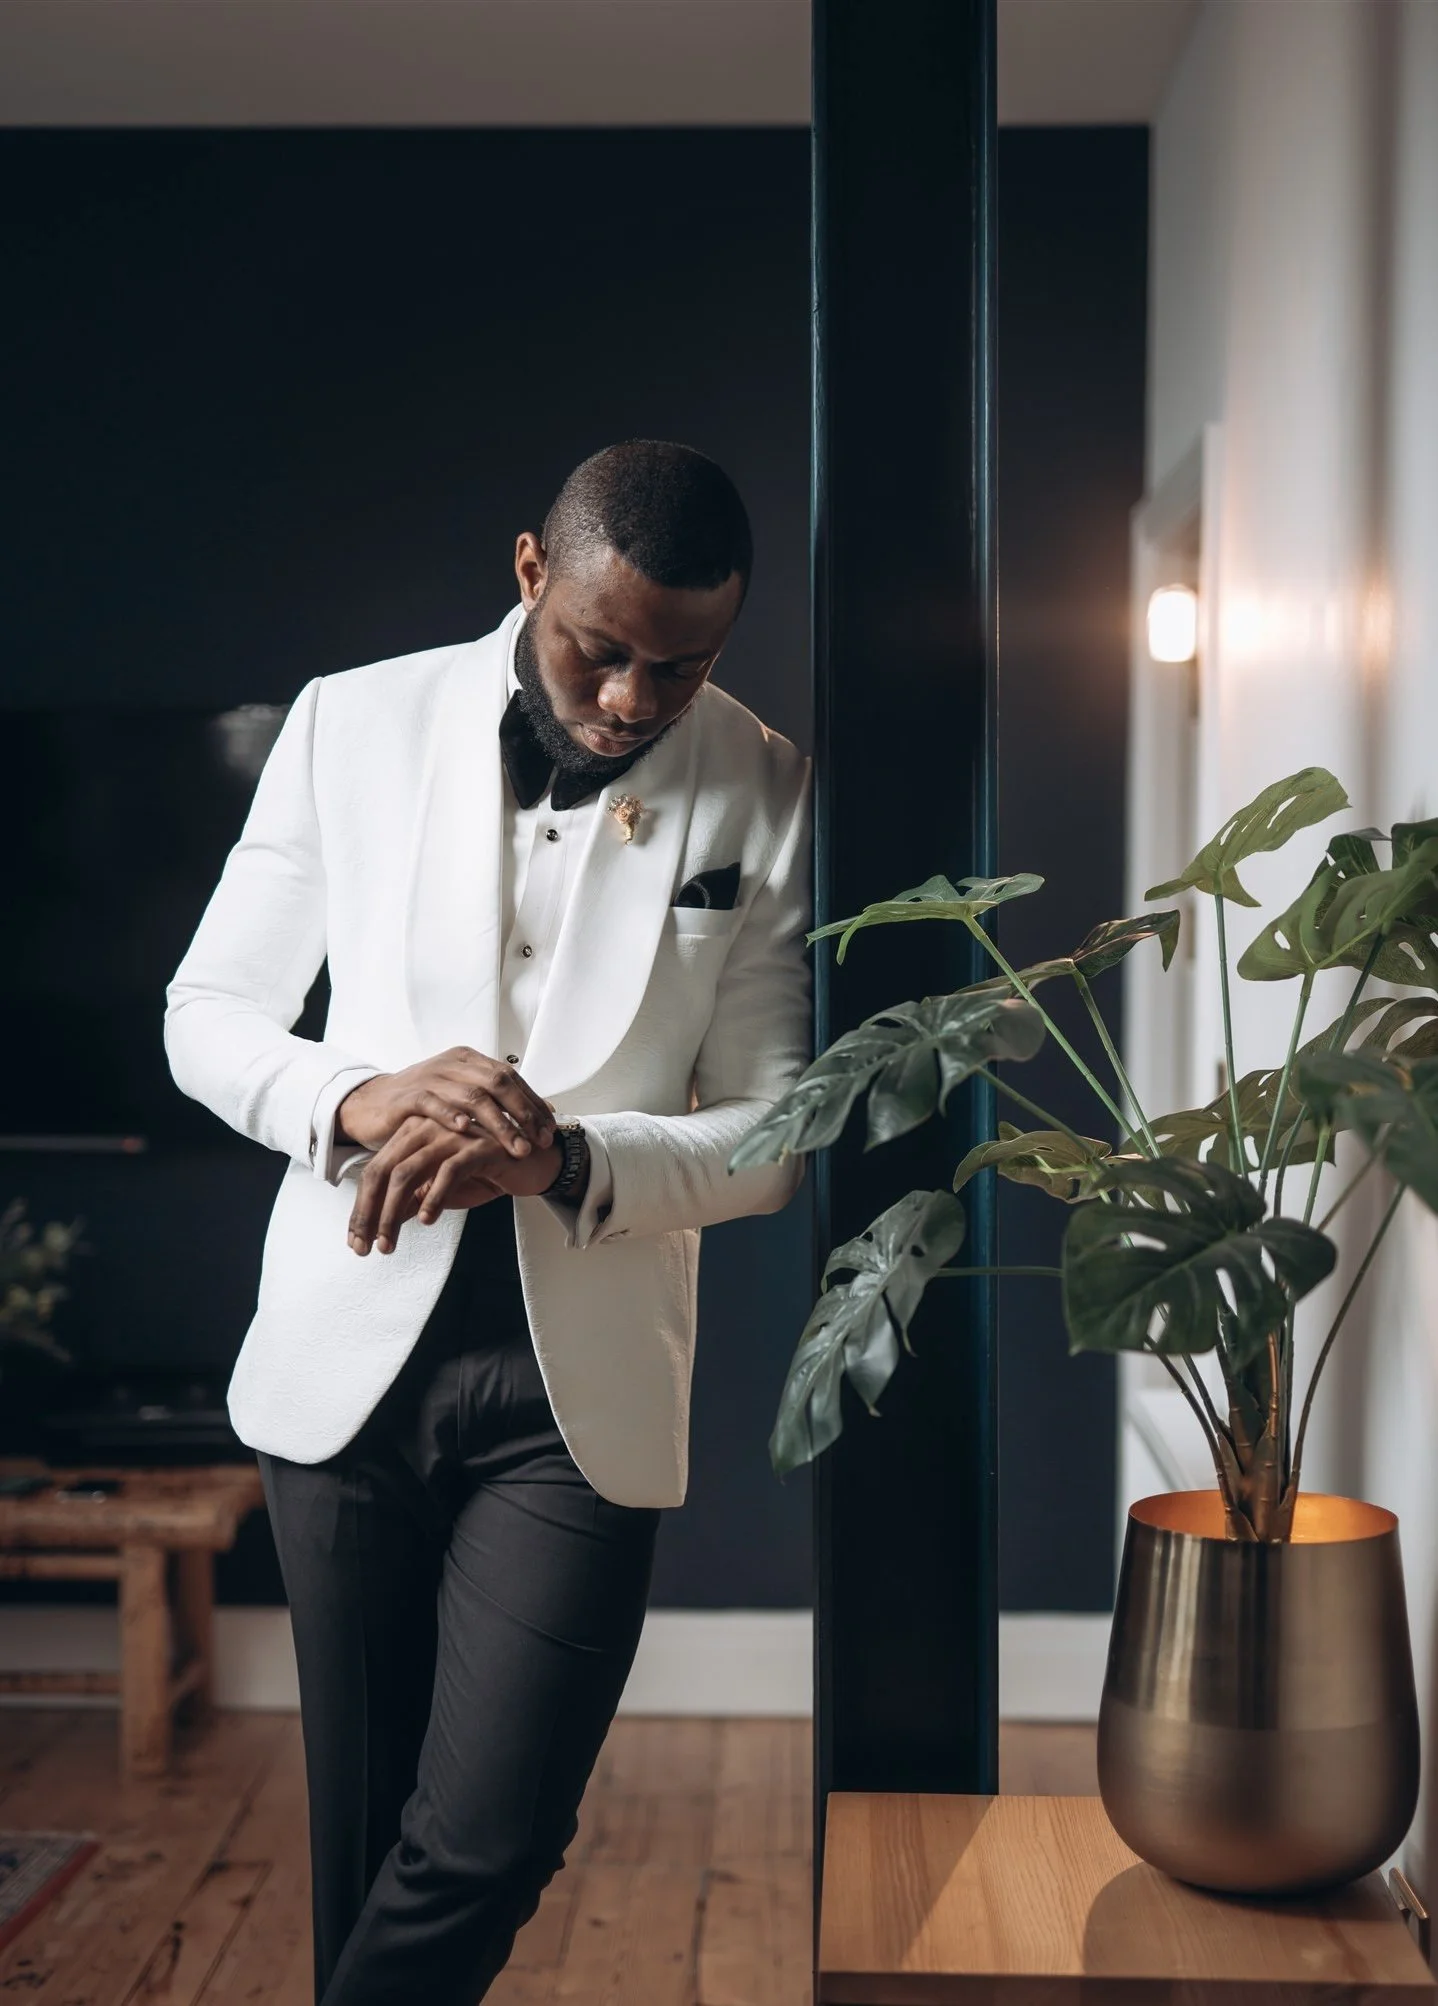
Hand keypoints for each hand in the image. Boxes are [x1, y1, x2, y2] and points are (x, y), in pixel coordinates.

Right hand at [338, 1049, 554, 1160]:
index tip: (551, 1129)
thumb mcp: (463, 1097)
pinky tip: (467, 1131)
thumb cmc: (424, 1105)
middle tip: (541, 1140)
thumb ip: (499, 1101)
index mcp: (468, 1060)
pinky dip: (451, 1116)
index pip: (511, 1077)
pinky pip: (433, 1103)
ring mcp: (430, 1077)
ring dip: (498, 1124)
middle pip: (497, 1083)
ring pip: (472, 1096)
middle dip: (523, 1113)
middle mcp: (452, 1064)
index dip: (533, 1102)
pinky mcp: (408, 1096)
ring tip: (516, 1147)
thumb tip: (546, 1112)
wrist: (372, 1104)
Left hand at [347, 1117, 562, 1255]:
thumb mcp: (441, 1189)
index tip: (357, 1241)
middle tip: (367, 1246)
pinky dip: (433, 1197)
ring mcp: (452, 1134)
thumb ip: (411, 1198)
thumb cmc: (486, 1171)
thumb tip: (380, 1223)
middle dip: (370, 1213)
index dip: (362, 1208)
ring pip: (408, 1173)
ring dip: (393, 1213)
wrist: (533, 1161)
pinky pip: (448, 1171)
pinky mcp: (477, 1145)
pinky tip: (426, 1219)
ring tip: (390, 1242)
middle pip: (384, 1171)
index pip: (376, 1170)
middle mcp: (428, 1128)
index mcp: (414, 1133)